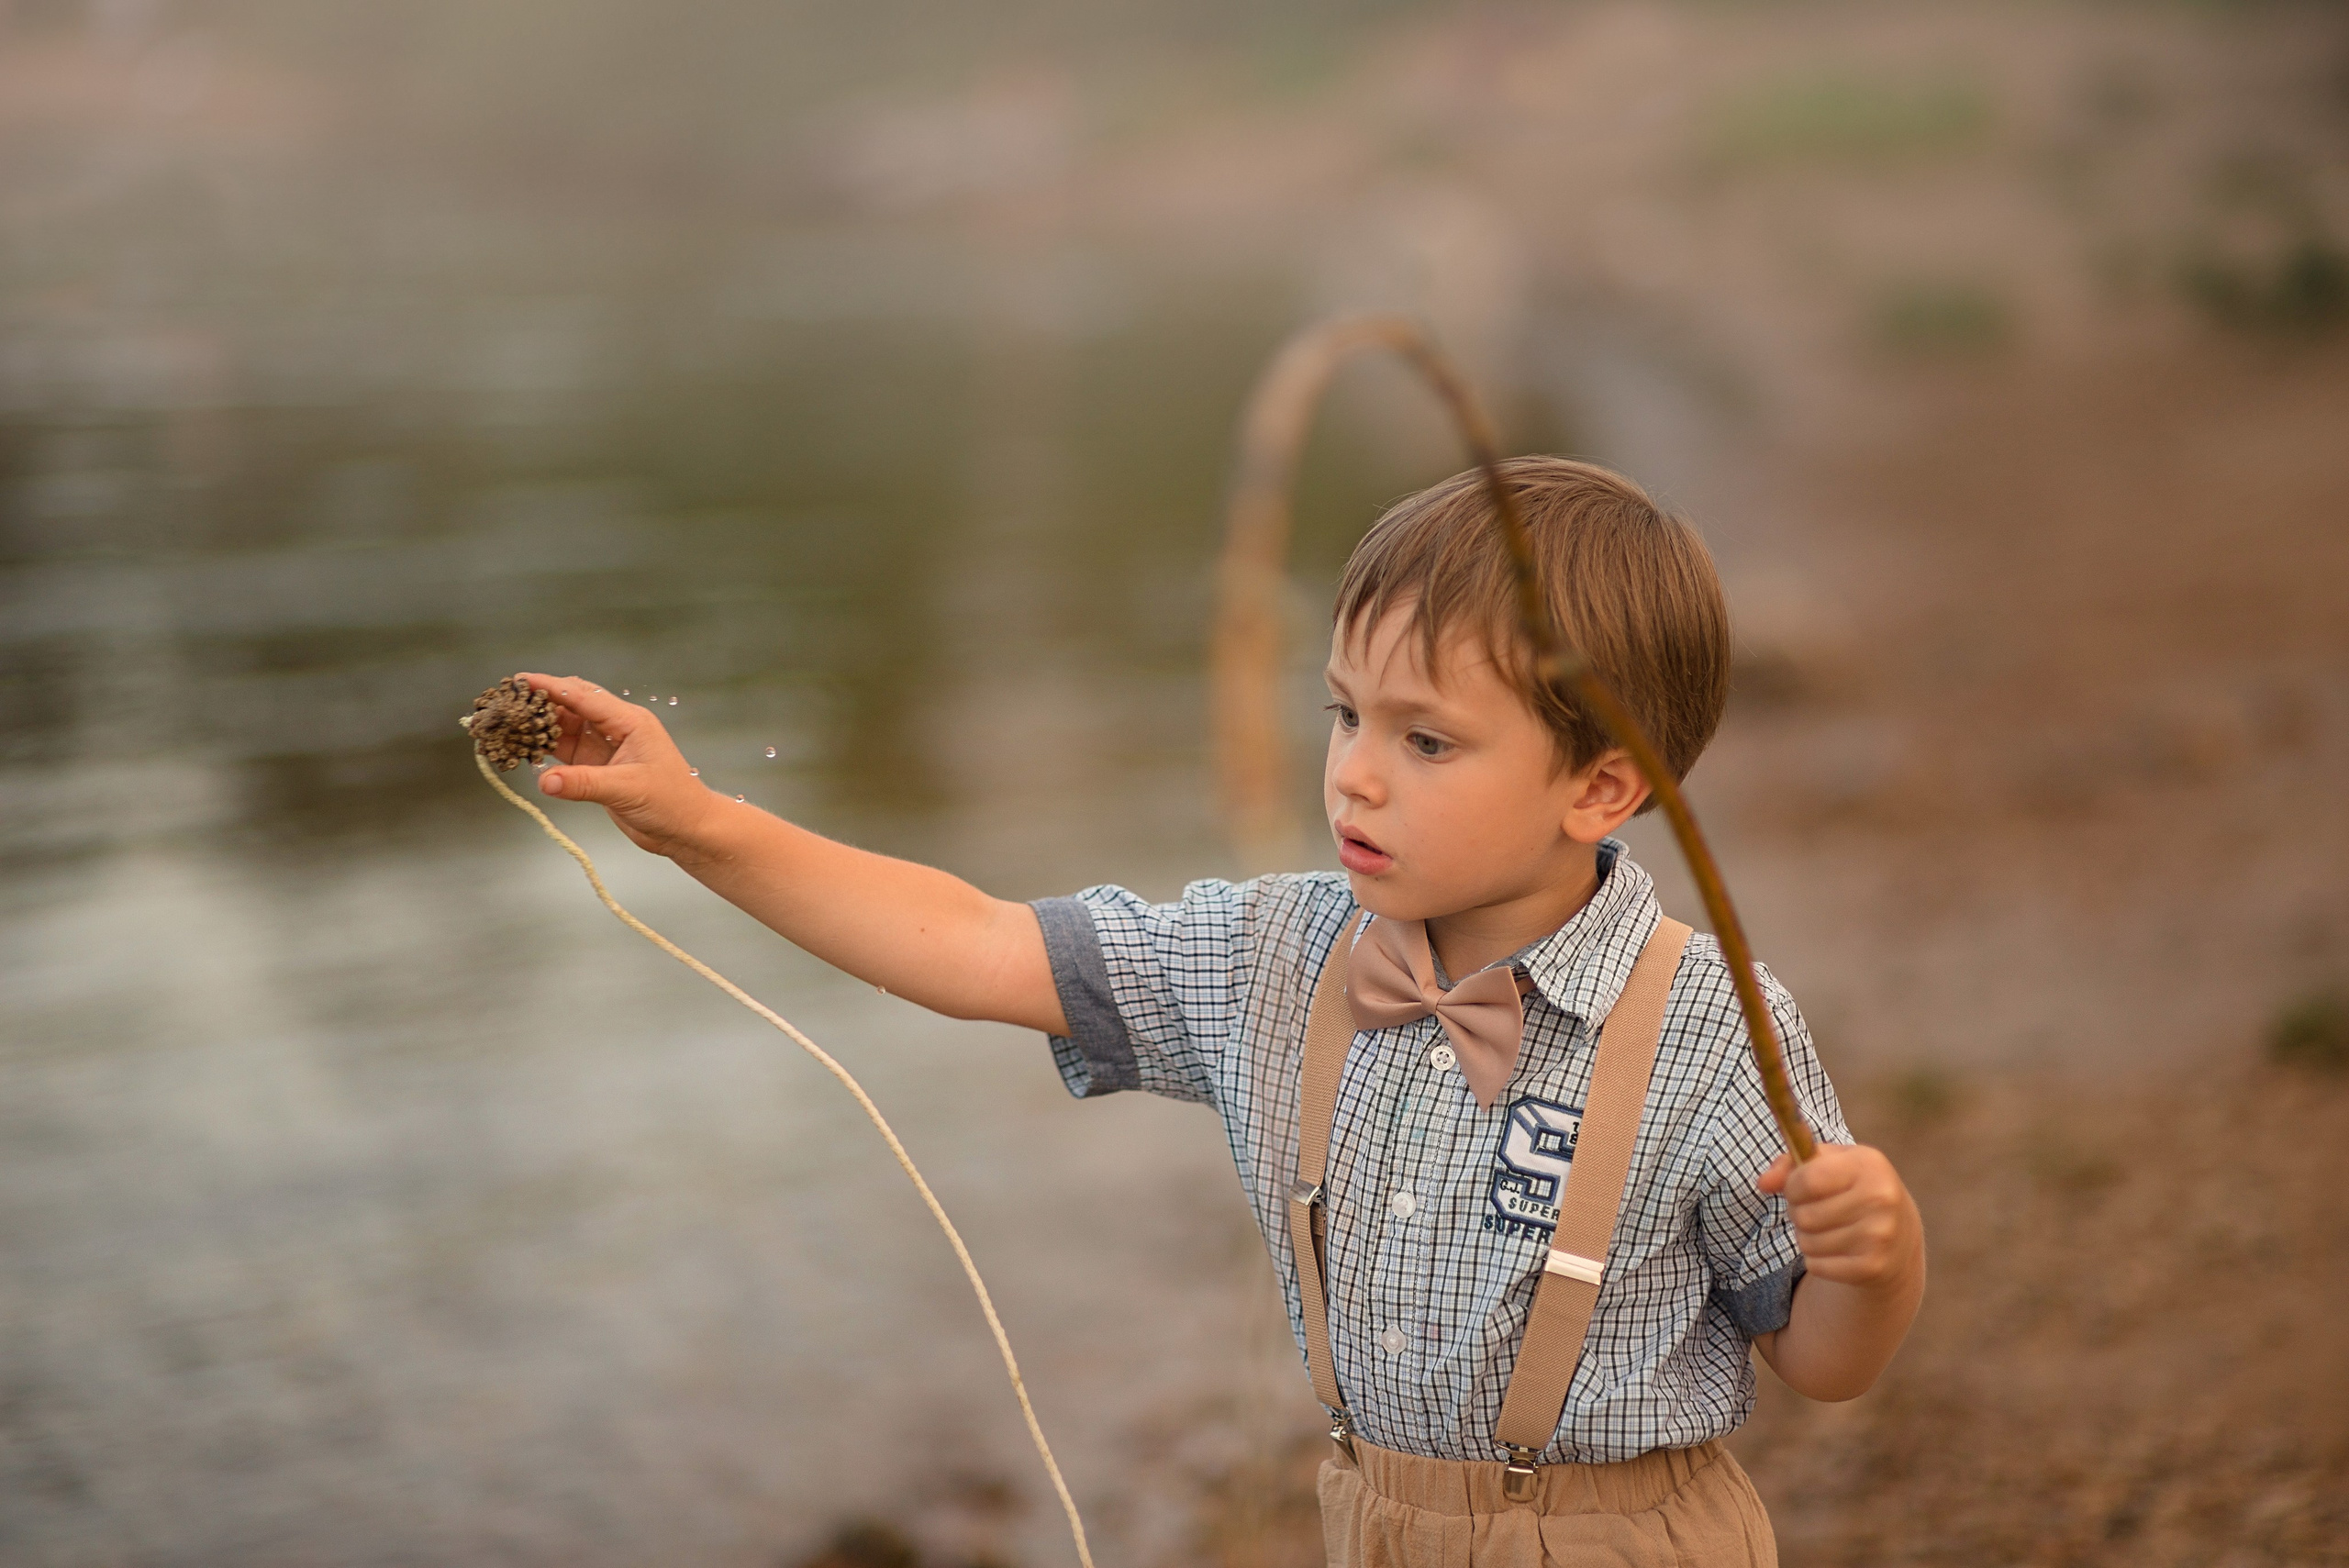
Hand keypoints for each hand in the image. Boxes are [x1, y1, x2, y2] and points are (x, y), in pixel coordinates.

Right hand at [518, 672, 717, 857]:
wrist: (687, 829)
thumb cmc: (672, 802)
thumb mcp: (627, 790)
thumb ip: (584, 784)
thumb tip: (545, 781)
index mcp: (629, 721)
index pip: (583, 696)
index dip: (549, 687)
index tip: (520, 681)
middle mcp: (615, 728)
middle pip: (570, 706)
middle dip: (538, 703)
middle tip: (505, 703)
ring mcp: (604, 748)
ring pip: (564, 729)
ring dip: (537, 728)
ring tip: (506, 726)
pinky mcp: (597, 768)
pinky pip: (564, 752)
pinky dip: (544, 750)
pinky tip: (523, 750)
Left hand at [1757, 1142, 1920, 1290]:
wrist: (1898, 1233)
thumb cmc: (1852, 1189)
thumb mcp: (1827, 1163)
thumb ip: (1789, 1164)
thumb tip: (1763, 1183)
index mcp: (1868, 1164)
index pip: (1807, 1179)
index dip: (1792, 1187)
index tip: (1797, 1189)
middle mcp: (1881, 1198)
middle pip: (1804, 1215)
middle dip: (1798, 1213)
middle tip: (1815, 1211)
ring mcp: (1880, 1235)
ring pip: (1808, 1242)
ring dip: (1806, 1237)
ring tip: (1826, 1229)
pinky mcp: (1873, 1267)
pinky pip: (1817, 1266)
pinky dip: (1816, 1260)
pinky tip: (1836, 1249)